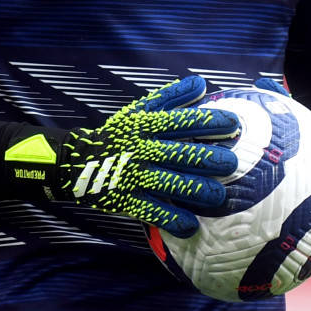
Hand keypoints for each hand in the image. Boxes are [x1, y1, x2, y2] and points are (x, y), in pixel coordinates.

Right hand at [5, 76, 238, 238]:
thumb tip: (202, 84)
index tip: (234, 124)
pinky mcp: (126, 199)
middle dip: (209, 159)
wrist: (76, 161)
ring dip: (197, 191)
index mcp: (147, 124)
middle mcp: (142, 148)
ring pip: (170, 183)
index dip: (209, 121)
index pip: (182, 120)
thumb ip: (171, 97)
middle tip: (232, 163)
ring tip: (218, 196)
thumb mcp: (140, 110)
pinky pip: (152, 210)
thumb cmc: (118, 134)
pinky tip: (190, 226)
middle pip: (180, 153)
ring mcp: (134, 175)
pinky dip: (172, 219)